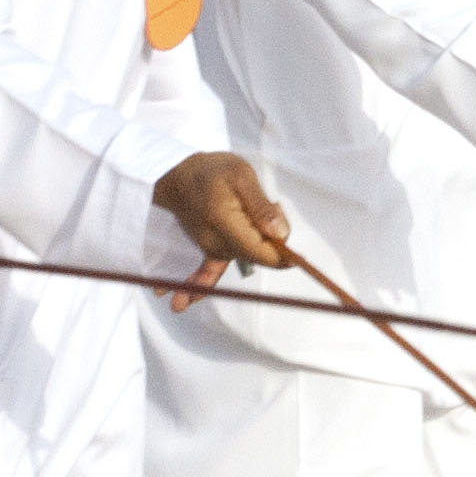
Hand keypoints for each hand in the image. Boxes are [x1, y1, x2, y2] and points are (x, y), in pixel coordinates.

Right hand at [151, 150, 292, 305]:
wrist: (177, 176)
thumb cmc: (212, 172)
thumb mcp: (242, 176)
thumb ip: (261, 206)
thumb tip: (281, 235)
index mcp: (226, 224)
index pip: (262, 252)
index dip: (284, 255)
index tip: (298, 253)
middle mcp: (216, 242)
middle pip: (258, 255)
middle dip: (274, 238)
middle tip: (269, 204)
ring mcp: (210, 248)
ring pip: (248, 256)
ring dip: (259, 241)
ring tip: (250, 208)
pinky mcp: (208, 250)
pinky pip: (208, 272)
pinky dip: (199, 284)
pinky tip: (179, 304)